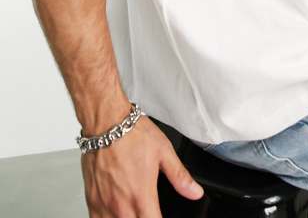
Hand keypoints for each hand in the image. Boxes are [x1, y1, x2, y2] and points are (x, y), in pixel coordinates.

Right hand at [80, 114, 203, 216]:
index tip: (161, 215)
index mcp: (141, 195)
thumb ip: (180, 176)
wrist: (106, 121)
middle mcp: (120, 204)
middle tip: (149, 211)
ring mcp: (103, 203)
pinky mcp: (90, 198)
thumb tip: (195, 192)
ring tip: (134, 211)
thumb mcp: (164, 152)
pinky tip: (115, 213)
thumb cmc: (132, 133)